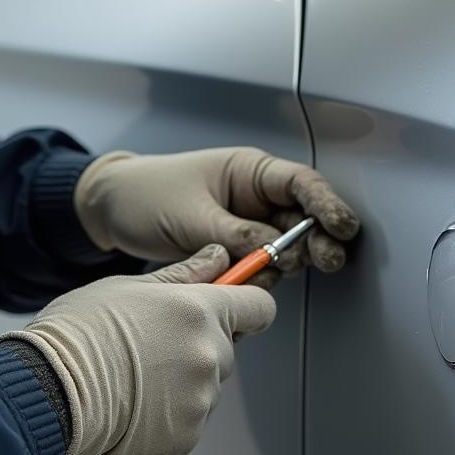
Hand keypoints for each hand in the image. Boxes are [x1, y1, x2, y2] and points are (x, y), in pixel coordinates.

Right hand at [0, 245, 274, 454]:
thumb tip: (218, 258)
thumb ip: (184, 275)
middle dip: (199, 344)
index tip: (236, 308)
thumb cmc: (79, 334)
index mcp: (201, 310)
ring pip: (206, 384)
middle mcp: (210, 353)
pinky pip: (189, 418)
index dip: (248, 306)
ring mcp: (202, 397)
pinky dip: (169, 414)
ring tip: (135, 377)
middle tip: (153, 344)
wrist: (48, 391)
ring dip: (183, 381)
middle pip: (226, 347)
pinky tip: (134, 404)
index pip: (259, 306)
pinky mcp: (188, 434)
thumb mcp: (129, 286)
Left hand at [73, 147, 360, 280]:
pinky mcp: (236, 250)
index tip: (343, 228)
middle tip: (327, 261)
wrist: (111, 210)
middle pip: (303, 219)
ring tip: (265, 274)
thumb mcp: (191, 214)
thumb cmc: (146, 193)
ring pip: (285, 248)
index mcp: (249, 171)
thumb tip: (274, 251)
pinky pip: (261, 266)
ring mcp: (248, 225)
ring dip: (283, 265)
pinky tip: (250, 283)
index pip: (301, 184)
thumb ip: (235, 234)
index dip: (327, 205)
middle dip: (318, 241)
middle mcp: (255, 198)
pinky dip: (260, 277)